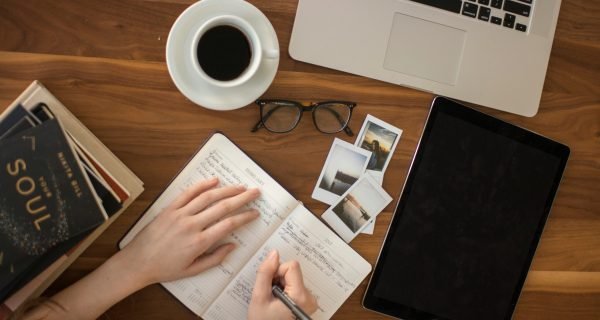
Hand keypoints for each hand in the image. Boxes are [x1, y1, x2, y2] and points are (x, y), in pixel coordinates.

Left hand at [119, 177, 259, 285]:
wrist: (137, 262)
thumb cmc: (165, 269)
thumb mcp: (193, 270)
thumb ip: (215, 258)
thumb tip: (233, 246)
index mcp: (199, 242)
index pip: (229, 224)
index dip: (245, 217)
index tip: (255, 213)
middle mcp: (191, 225)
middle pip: (223, 207)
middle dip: (242, 198)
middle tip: (255, 192)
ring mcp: (180, 214)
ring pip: (208, 197)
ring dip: (227, 190)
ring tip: (240, 186)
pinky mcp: (170, 209)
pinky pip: (188, 193)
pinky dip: (202, 185)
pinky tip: (214, 180)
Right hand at [248, 250, 317, 319]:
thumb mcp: (259, 297)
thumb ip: (265, 273)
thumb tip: (274, 254)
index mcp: (301, 296)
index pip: (291, 266)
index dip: (277, 271)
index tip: (269, 285)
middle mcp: (310, 298)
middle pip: (293, 272)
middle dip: (278, 279)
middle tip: (270, 295)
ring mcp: (310, 302)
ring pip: (293, 279)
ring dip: (280, 285)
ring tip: (273, 301)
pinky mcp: (307, 304)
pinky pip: (295, 287)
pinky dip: (285, 291)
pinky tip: (278, 303)